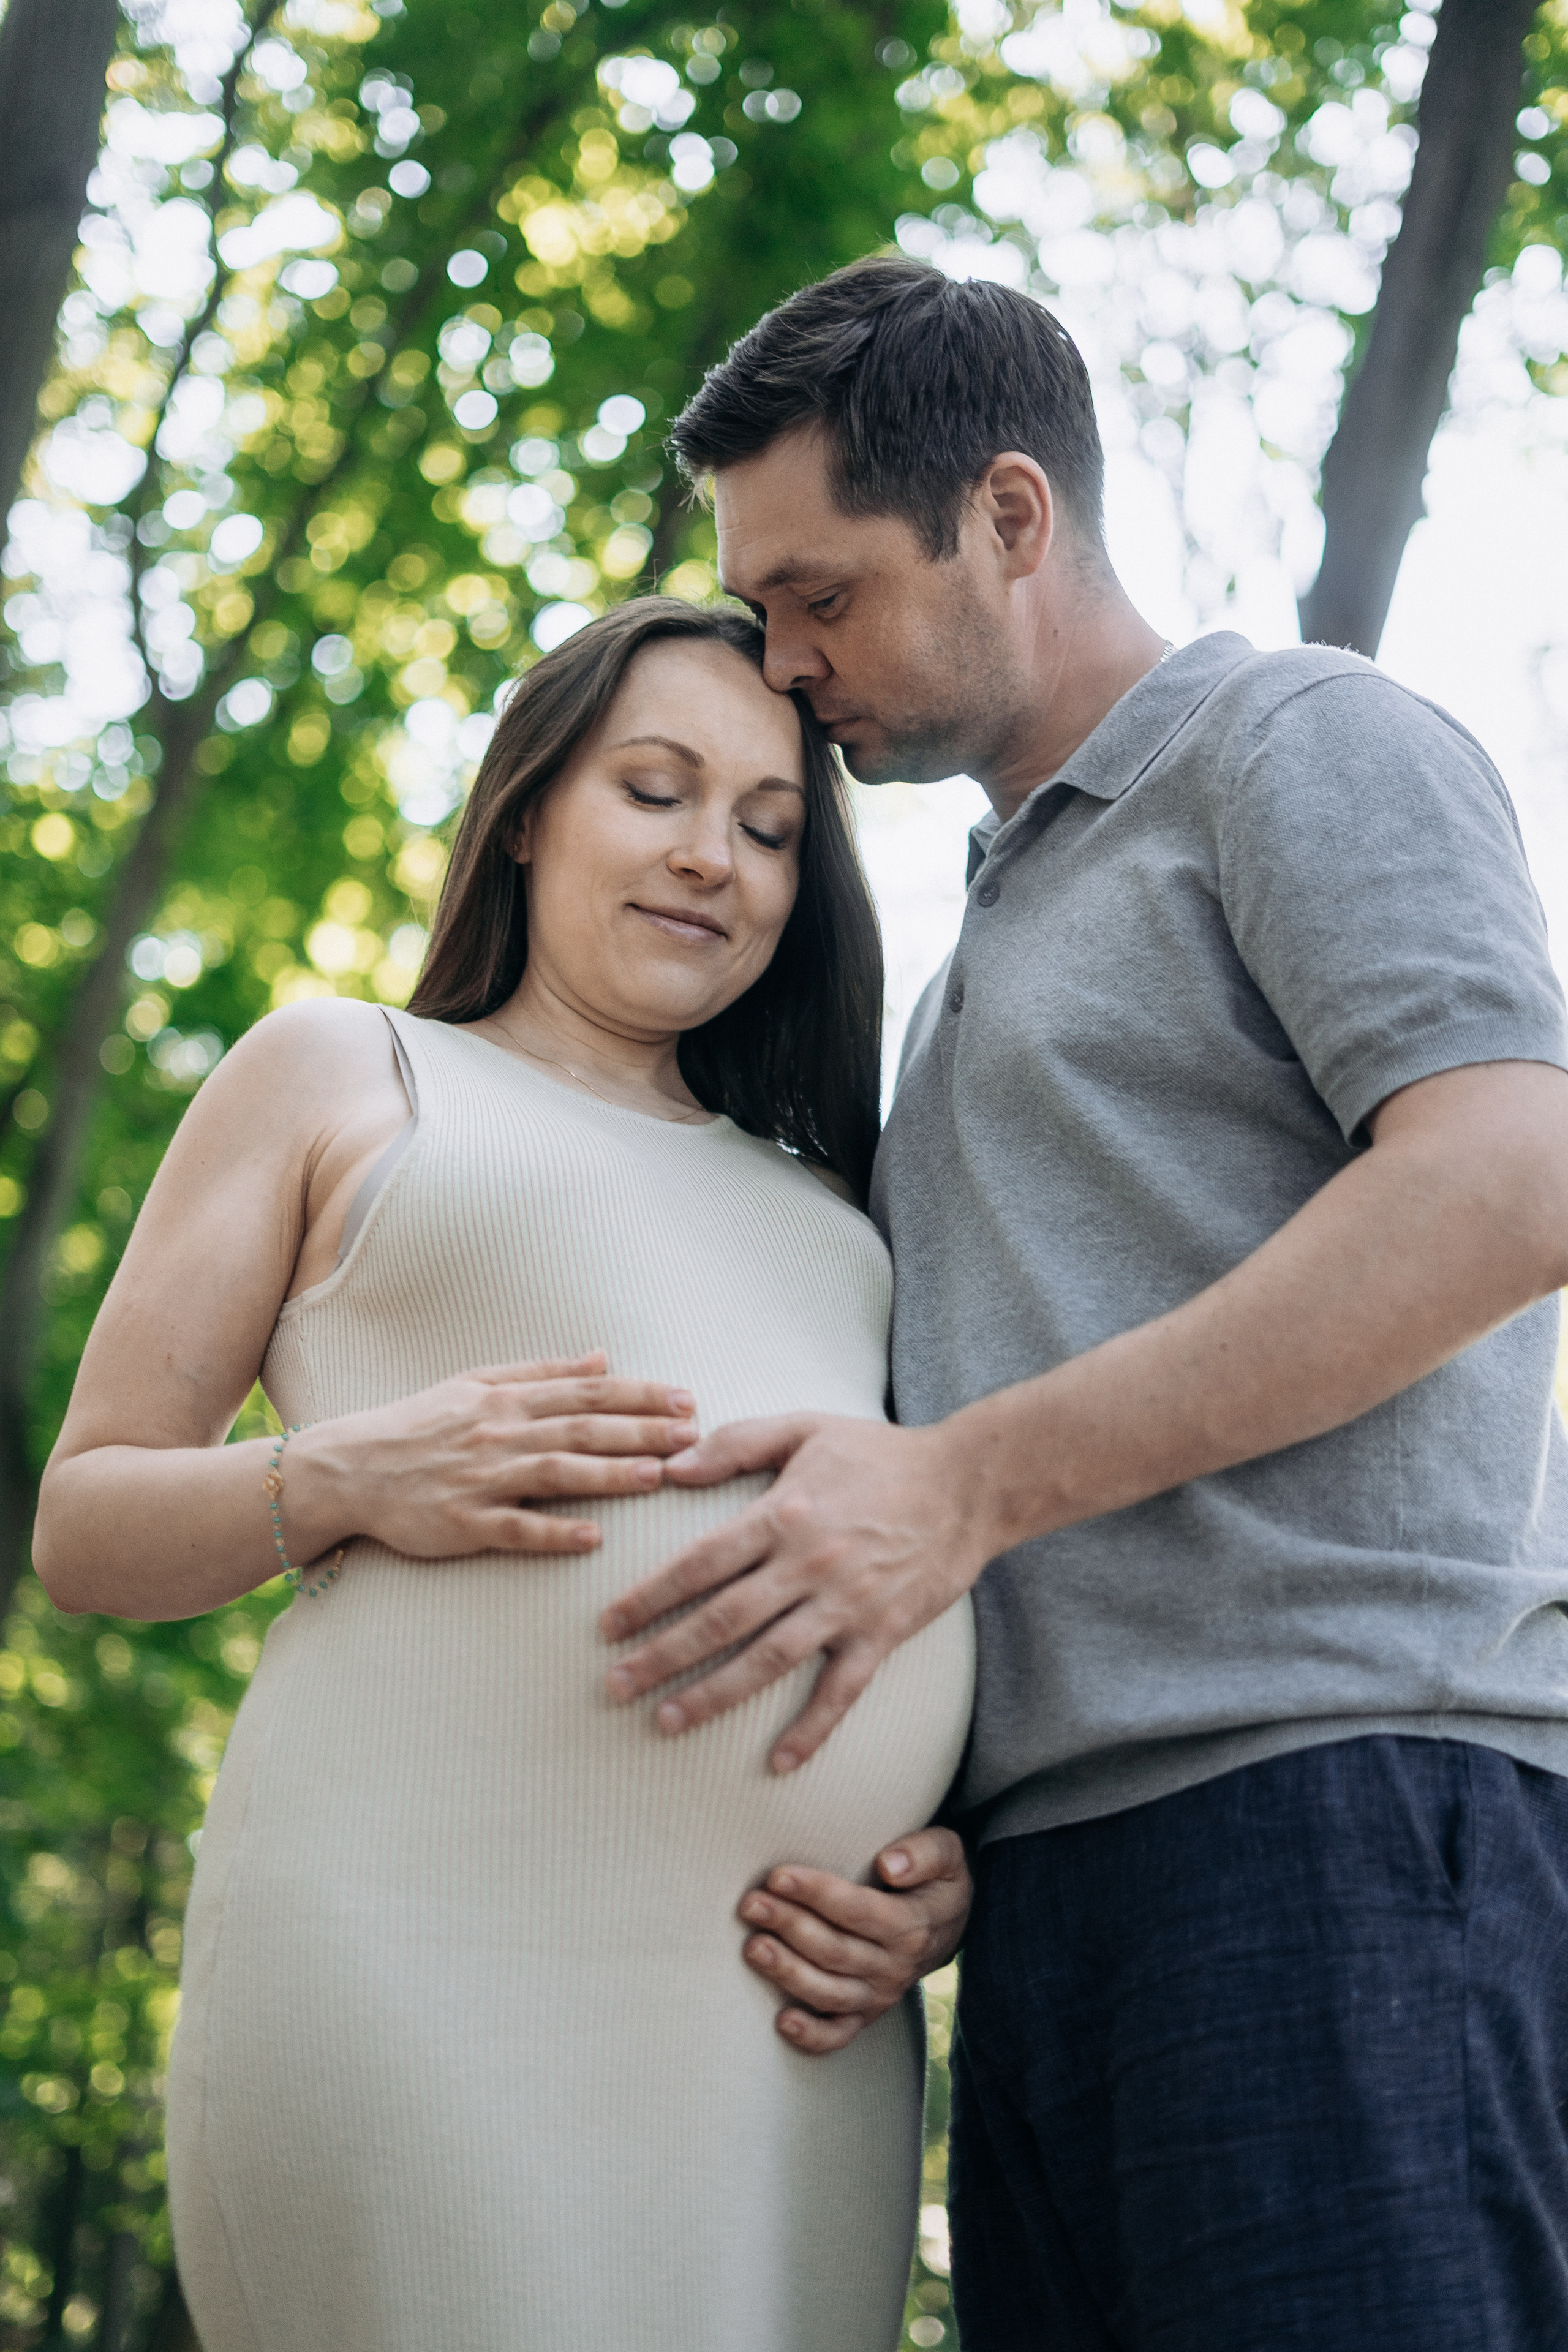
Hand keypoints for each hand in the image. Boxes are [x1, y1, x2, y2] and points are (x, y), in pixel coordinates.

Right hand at [287, 1352, 698, 1559]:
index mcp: (506, 1399)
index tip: (686, 1399)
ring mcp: (481, 1479)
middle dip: (641, 1431)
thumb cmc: (419, 1425)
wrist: (350, 1468)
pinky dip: (553, 1533)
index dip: (639, 1395)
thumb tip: (602, 1359)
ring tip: (658, 1476)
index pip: (586, 1393)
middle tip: (693, 1437)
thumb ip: (541, 1372)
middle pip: (581, 1429)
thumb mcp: (476, 1383)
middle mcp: (499, 1434)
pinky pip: (514, 1529)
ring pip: (555, 1474)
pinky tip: (592, 1538)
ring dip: (609, 1474)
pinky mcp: (462, 1523)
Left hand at [600, 1414, 990, 1771]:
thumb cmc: (880, 1453)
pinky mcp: (882, 1633)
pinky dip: (812, 1729)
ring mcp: (846, 1604)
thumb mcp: (805, 1428)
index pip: (700, 1562)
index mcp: (782, 1514)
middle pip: (721, 1619)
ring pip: (768, 1659)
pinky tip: (779, 1762)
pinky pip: (841, 1690)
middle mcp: (808, 1564)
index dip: (649, 1595)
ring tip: (666, 1721)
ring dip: (714, 1695)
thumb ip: (737, 1442)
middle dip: (662, 1655)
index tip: (608, 1624)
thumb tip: (672, 1466)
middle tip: (615, 1685)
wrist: (967, 1484)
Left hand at [738, 1828, 971, 2053]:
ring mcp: (879, 1996)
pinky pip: (839, 2035)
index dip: (816, 1893)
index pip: (856, 1910)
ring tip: (752, 1946)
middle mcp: (894, 1966)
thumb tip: (889, 1866)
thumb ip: (925, 1853)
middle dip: (789, 1926)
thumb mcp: (946, 1854)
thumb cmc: (935, 1879)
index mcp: (911, 1926)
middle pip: (834, 1950)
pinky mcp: (865, 2015)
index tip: (778, 1876)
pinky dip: (811, 2035)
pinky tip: (781, 2020)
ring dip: (787, 1972)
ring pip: (829, 1991)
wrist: (949, 1924)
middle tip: (750, 1904)